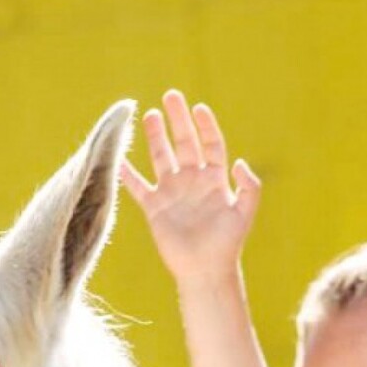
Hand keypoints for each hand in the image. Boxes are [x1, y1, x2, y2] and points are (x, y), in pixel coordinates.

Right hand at [120, 90, 260, 287]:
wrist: (205, 270)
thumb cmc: (227, 244)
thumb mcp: (244, 214)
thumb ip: (249, 187)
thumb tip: (240, 163)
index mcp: (214, 180)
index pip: (211, 145)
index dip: (206, 126)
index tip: (199, 108)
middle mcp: (192, 182)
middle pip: (185, 143)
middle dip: (178, 120)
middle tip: (171, 95)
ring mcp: (172, 193)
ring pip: (161, 158)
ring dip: (156, 137)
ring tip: (149, 115)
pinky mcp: (155, 208)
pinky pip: (138, 186)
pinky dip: (128, 174)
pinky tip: (118, 158)